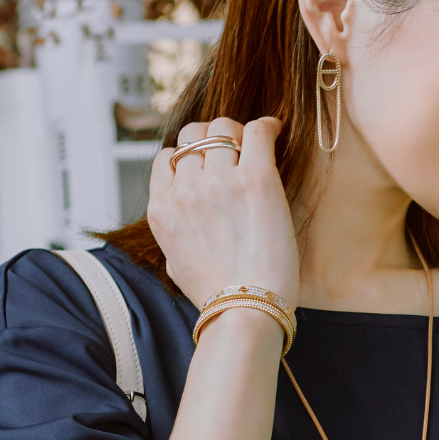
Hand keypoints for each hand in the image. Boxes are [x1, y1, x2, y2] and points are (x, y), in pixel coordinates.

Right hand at [147, 116, 299, 312]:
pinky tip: (276, 131)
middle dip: (212, 138)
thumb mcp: (175, 264)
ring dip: (238, 132)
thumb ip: (173, 234)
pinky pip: (256, 132)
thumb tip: (180, 222)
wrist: (245, 313)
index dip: (188, 156)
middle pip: (193, 136)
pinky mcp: (255, 181)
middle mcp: (185, 190)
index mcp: (162, 210)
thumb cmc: (219, 297)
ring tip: (255, 145)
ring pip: (222, 129)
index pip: (167, 158)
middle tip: (234, 149)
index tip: (208, 163)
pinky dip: (266, 126)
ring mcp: (218, 182)